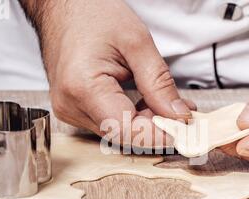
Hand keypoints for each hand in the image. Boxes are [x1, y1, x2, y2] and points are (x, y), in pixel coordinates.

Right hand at [19, 0, 194, 147]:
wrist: (63, 8)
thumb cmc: (93, 15)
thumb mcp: (137, 42)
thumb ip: (159, 83)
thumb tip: (177, 115)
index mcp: (83, 87)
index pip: (126, 130)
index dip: (158, 135)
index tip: (184, 129)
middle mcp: (71, 105)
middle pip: (123, 133)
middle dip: (156, 126)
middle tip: (182, 111)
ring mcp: (70, 109)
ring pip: (117, 131)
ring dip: (145, 122)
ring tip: (165, 102)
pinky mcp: (74, 109)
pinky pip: (108, 123)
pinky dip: (132, 117)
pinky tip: (146, 103)